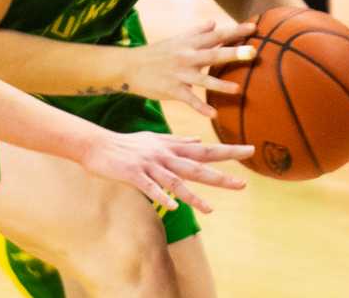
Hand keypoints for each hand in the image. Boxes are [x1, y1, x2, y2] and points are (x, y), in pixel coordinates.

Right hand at [80, 130, 253, 212]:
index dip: (228, 151)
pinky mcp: (134, 174)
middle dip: (220, 176)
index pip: (205, 150)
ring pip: (175, 181)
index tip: (250, 150)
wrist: (98, 145)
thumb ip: (177, 140)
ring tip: (209, 210)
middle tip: (243, 184)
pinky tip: (172, 208)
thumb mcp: (154, 139)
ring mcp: (150, 165)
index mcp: (171, 148)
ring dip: (192, 196)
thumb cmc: (127, 144)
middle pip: (197, 167)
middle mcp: (165, 155)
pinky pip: (150, 187)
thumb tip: (198, 140)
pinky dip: (161, 196)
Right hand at [130, 20, 256, 117]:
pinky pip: (188, 100)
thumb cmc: (156, 53)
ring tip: (237, 90)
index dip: (234, 31)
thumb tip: (214, 22)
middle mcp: (186, 57)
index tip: (254, 27)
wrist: (130, 66)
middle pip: (212, 54)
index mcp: (189, 43)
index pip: (216, 35)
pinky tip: (213, 114)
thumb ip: (197, 32)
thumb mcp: (176, 40)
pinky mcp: (172, 90)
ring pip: (202, 80)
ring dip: (220, 85)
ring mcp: (179, 74)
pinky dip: (200, 107)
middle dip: (232, 53)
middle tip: (252, 52)